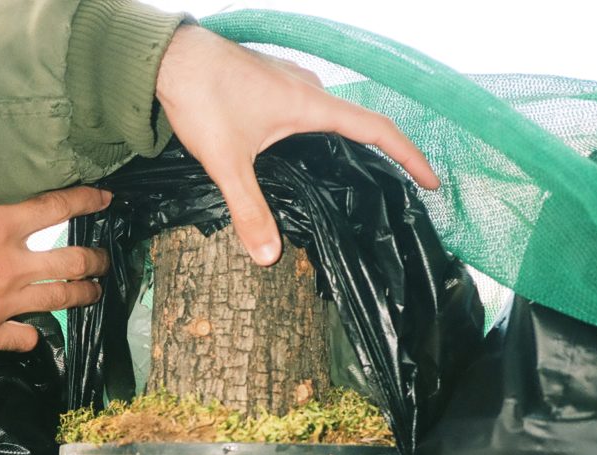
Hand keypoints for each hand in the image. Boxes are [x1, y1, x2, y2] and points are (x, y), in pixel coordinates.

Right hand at [0, 187, 110, 353]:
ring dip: (82, 294)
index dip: (86, 200)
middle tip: (103, 259)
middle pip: (73, 261)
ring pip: (60, 299)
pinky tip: (33, 332)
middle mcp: (9, 266)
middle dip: (96, 260)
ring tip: (92, 291)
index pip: (56, 208)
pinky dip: (32, 334)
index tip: (105, 199)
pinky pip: (26, 337)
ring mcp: (3, 304)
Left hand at [156, 25, 439, 265]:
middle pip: (359, 122)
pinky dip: (318, 131)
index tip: (431, 182)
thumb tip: (268, 258)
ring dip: (346, 141)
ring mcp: (289, 80)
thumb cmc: (201, 98)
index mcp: (312, 105)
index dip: (409, 156)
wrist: (165, 54)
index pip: (377, 130)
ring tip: (353, 175)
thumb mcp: (227, 161)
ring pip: (330, 114)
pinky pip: (307, 107)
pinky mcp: (269, 80)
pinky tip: (301, 153)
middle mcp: (308, 88)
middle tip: (396, 186)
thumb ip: (250, 209)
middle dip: (382, 154)